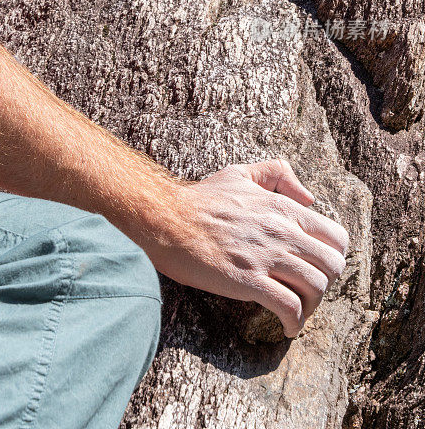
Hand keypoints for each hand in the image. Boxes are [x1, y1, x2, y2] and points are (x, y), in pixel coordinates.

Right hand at [154, 159, 348, 336]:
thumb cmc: (200, 199)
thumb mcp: (240, 173)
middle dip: (327, 283)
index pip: (336, 237)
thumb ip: (277, 174)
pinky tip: (287, 327)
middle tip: (308, 292)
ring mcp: (267, 257)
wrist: (166, 218)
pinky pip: (290, 307)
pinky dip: (295, 322)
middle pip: (333, 266)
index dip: (333, 257)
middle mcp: (282, 231)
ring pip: (316, 288)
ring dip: (313, 307)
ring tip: (298, 312)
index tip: (318, 267)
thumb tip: (309, 198)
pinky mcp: (249, 281)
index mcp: (282, 207)